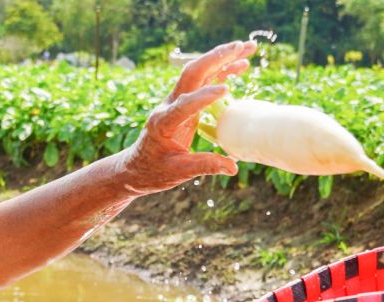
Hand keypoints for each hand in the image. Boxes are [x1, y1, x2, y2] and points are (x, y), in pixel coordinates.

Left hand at [113, 40, 257, 196]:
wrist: (135, 168)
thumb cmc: (153, 172)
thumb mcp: (177, 172)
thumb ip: (204, 166)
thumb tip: (232, 167)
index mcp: (162, 123)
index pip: (183, 104)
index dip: (203, 97)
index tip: (226, 90)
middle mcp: (168, 107)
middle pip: (191, 74)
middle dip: (216, 58)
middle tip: (242, 47)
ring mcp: (175, 102)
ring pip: (198, 72)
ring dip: (222, 58)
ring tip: (249, 48)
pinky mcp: (183, 103)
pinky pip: (202, 82)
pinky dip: (221, 72)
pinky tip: (240, 67)